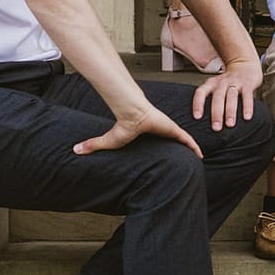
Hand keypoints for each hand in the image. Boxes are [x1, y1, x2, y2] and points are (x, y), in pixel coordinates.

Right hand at [74, 99, 200, 158]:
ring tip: (200, 159)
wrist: (132, 113)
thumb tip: (74, 151)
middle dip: (184, 150)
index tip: (174, 158)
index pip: (163, 142)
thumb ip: (93, 145)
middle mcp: (163, 131)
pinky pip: (186, 139)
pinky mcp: (173, 129)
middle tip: (191, 161)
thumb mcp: (109, 140)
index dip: (169, 148)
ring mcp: (169, 129)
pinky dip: (193, 146)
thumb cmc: (123, 126)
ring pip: (184, 141)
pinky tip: (200, 154)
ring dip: (192, 149)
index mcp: (152, 135)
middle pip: (177, 142)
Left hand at [192, 58, 260, 129]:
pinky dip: (247, 107)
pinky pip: (247, 96)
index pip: (201, 92)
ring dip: (230, 111)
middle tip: (216, 128)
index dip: (198, 104)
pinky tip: (247, 117)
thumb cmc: (228, 81)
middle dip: (216, 113)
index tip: (197, 117)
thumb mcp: (215, 85)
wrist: (244, 64)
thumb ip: (210, 99)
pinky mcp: (248, 84)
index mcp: (211, 83)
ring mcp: (235, 82)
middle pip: (217, 97)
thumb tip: (202, 122)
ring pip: (231, 97)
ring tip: (230, 125)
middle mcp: (222, 82)